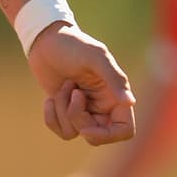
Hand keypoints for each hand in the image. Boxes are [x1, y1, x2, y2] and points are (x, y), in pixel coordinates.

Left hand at [27, 24, 135, 146]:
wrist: (46, 40)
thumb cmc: (74, 45)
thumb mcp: (96, 57)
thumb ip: (114, 78)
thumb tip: (130, 102)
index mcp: (116, 96)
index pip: (124, 130)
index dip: (108, 136)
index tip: (86, 128)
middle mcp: (102, 107)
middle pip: (95, 135)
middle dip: (77, 117)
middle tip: (72, 92)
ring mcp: (83, 111)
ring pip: (74, 132)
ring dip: (62, 110)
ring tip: (64, 85)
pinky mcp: (64, 111)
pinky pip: (60, 129)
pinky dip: (51, 116)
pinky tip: (49, 98)